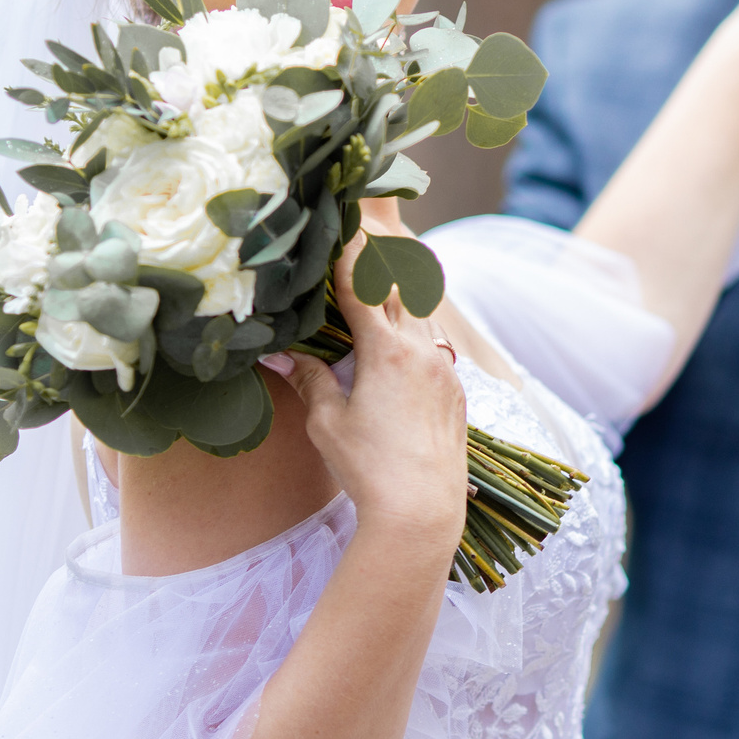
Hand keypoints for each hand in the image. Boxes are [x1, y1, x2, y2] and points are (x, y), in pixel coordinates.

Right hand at [281, 237, 465, 559]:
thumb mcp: (328, 423)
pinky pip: (434, 354)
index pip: (363, 290)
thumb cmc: (367, 468)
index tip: (346, 227)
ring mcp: (444, 373)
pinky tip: (401, 353)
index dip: (351, 257)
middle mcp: (421, 353)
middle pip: (401, 293)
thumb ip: (311, 380)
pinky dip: (416, 342)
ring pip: (422, 323)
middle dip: (382, 269)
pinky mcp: (456, 395)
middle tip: (367, 242)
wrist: (421, 511)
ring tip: (382, 293)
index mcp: (386, 353)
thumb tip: (282, 354)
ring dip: (400, 306)